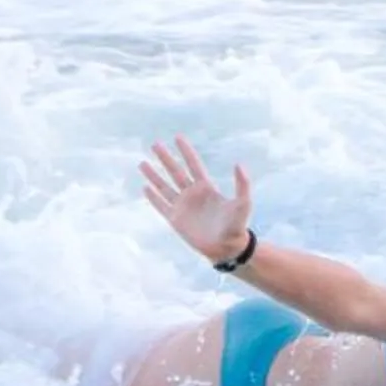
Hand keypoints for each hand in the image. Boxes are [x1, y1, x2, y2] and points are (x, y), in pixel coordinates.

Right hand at [139, 137, 253, 266]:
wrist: (227, 248)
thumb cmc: (237, 226)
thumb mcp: (243, 203)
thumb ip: (242, 184)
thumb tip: (238, 164)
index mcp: (206, 187)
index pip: (193, 164)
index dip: (186, 150)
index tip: (178, 137)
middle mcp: (192, 194)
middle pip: (175, 171)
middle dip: (165, 158)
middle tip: (155, 143)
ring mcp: (183, 206)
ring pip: (164, 186)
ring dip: (154, 175)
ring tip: (142, 163)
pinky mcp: (175, 220)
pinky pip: (161, 205)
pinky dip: (153, 197)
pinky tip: (145, 187)